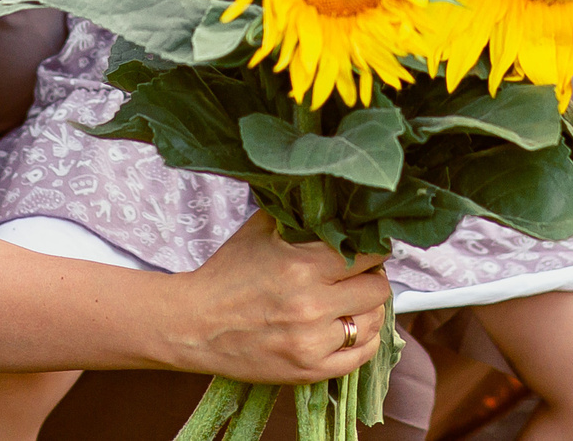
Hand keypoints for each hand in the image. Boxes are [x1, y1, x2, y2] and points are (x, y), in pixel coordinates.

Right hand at [161, 213, 390, 383]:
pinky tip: (346, 328)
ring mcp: (312, 343)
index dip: (371, 249)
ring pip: (374, 323)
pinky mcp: (309, 371)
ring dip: (366, 310)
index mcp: (302, 266)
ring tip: (349, 302)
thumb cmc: (227, 274)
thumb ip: (299, 215)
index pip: (368, 255)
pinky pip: (361, 356)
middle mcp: (312, 306)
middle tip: (357, 276)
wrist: (194, 325)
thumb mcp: (261, 230)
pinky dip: (361, 340)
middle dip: (370, 278)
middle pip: (378, 290)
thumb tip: (333, 201)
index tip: (366, 249)